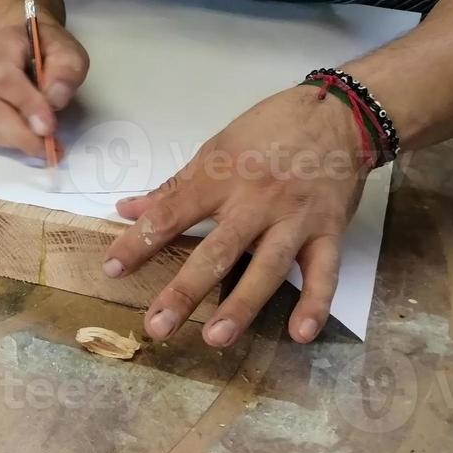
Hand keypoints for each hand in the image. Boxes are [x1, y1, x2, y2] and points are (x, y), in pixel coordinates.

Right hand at [0, 17, 89, 157]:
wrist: (19, 40)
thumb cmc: (44, 45)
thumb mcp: (67, 48)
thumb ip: (66, 69)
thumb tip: (55, 100)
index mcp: (1, 46)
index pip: (5, 78)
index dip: (25, 105)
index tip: (48, 127)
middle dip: (22, 134)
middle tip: (50, 147)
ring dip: (17, 142)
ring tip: (46, 146)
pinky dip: (9, 143)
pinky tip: (31, 141)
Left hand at [103, 87, 368, 346]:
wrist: (339, 115)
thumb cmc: (269, 129)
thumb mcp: (216, 148)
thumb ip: (174, 187)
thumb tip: (127, 209)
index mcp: (220, 178)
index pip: (171, 214)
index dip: (140, 242)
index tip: (113, 269)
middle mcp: (256, 202)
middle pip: (216, 251)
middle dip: (185, 291)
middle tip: (158, 325)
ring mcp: (294, 220)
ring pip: (266, 268)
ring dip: (242, 306)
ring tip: (216, 338)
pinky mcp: (330, 232)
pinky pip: (324, 273)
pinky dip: (315, 304)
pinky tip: (300, 333)